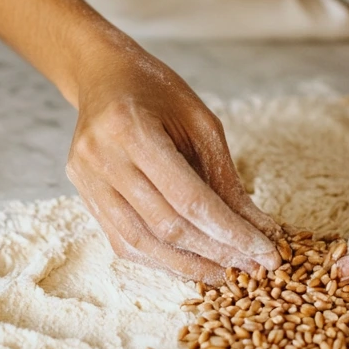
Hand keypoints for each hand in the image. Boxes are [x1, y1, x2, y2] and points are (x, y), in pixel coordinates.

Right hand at [65, 33, 281, 282]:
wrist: (102, 75)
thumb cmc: (156, 90)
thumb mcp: (200, 121)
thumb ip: (225, 176)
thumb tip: (258, 227)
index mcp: (132, 129)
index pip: (188, 198)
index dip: (230, 232)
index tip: (265, 252)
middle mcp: (102, 158)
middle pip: (166, 225)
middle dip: (215, 252)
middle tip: (254, 268)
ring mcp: (86, 180)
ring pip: (141, 242)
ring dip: (187, 265)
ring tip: (227, 274)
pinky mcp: (83, 195)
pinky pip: (123, 241)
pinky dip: (159, 258)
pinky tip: (190, 263)